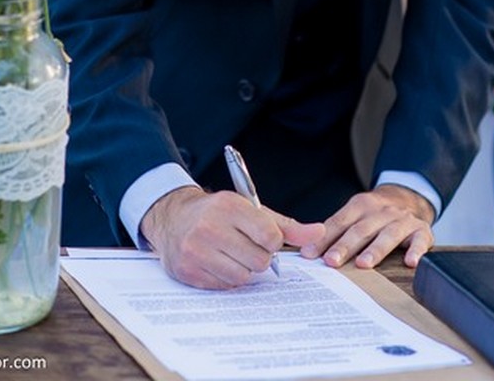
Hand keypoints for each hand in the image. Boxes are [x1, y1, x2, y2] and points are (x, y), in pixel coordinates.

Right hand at [140, 187, 324, 288]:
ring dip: (242, 270)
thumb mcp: (252, 210)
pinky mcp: (188, 271)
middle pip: (259, 261)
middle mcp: (211, 227)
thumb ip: (287, 226)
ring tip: (230, 253)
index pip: (271, 237)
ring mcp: (196, 251)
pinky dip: (225, 278)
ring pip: (242, 278)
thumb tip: (320, 234)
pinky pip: (223, 287)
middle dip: (258, 257)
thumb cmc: (219, 213)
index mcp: (230, 206)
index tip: (262, 236)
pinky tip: (216, 262)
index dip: (272, 241)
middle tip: (244, 245)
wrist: (174, 217)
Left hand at [300, 184, 433, 271]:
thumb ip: (336, 229)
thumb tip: (307, 251)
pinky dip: (416, 250)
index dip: (324, 238)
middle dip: (345, 245)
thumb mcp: (356, 214)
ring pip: (388, 234)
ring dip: (375, 249)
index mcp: (361, 205)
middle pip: (361, 228)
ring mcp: (402, 220)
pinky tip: (410, 262)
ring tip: (363, 264)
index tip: (310, 254)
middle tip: (331, 261)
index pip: (340, 221)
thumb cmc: (375, 214)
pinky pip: (420, 240)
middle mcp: (381, 210)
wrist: (409, 197)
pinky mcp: (422, 230)